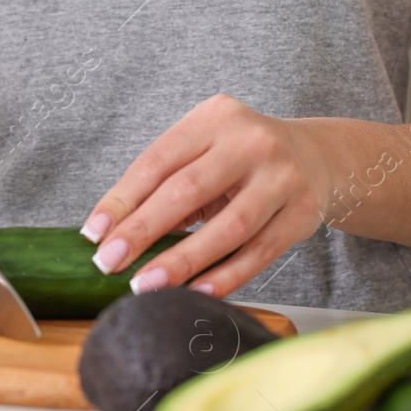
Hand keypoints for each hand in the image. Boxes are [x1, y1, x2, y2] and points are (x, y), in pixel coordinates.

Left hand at [80, 95, 332, 297]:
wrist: (316, 157)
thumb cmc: (240, 159)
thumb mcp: (204, 152)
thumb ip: (164, 184)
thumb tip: (111, 234)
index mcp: (215, 118)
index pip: (158, 160)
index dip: (122, 199)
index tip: (94, 233)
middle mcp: (252, 142)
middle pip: (188, 190)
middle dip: (143, 230)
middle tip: (109, 262)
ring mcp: (282, 178)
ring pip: (227, 228)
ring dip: (182, 261)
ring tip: (145, 286)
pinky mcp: (302, 214)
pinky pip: (258, 253)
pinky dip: (225, 276)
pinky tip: (195, 292)